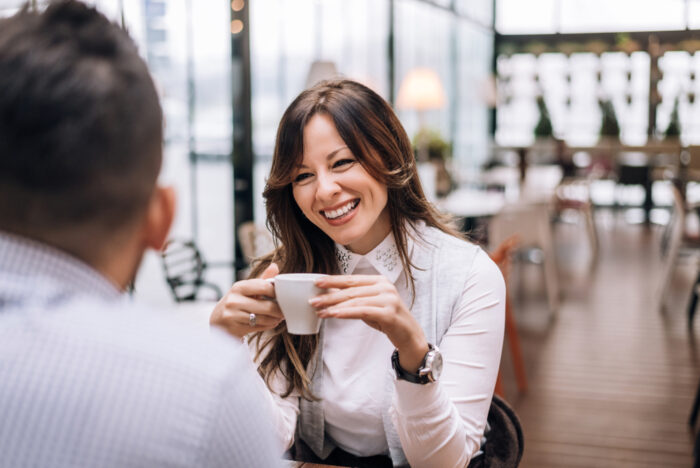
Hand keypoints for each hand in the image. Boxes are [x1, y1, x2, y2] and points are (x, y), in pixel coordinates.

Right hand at [209, 263, 283, 338]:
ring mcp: (233, 316)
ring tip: (278, 317)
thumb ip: (262, 280)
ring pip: (264, 319)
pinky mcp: (235, 328)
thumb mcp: (246, 290)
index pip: (264, 287)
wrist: (218, 321)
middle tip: (285, 310)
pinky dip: (268, 326)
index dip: (277, 292)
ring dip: (275, 319)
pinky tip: (269, 322)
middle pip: (267, 306)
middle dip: (279, 310)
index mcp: (239, 287)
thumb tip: (275, 266)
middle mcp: (234, 300)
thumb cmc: (236, 302)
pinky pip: (259, 327)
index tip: (282, 296)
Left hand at [311, 275, 427, 371]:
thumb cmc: (387, 319)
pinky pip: (362, 311)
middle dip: (329, 296)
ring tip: (320, 311)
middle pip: (351, 291)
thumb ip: (353, 298)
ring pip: (355, 301)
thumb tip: (329, 294)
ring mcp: (388, 299)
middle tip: (313, 300)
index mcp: (379, 281)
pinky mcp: (389, 313)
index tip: (316, 282)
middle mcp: (385, 287)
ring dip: (334, 306)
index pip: (351, 279)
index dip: (333, 280)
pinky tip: (334, 314)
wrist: (409, 336)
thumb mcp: (369, 305)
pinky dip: (346, 313)